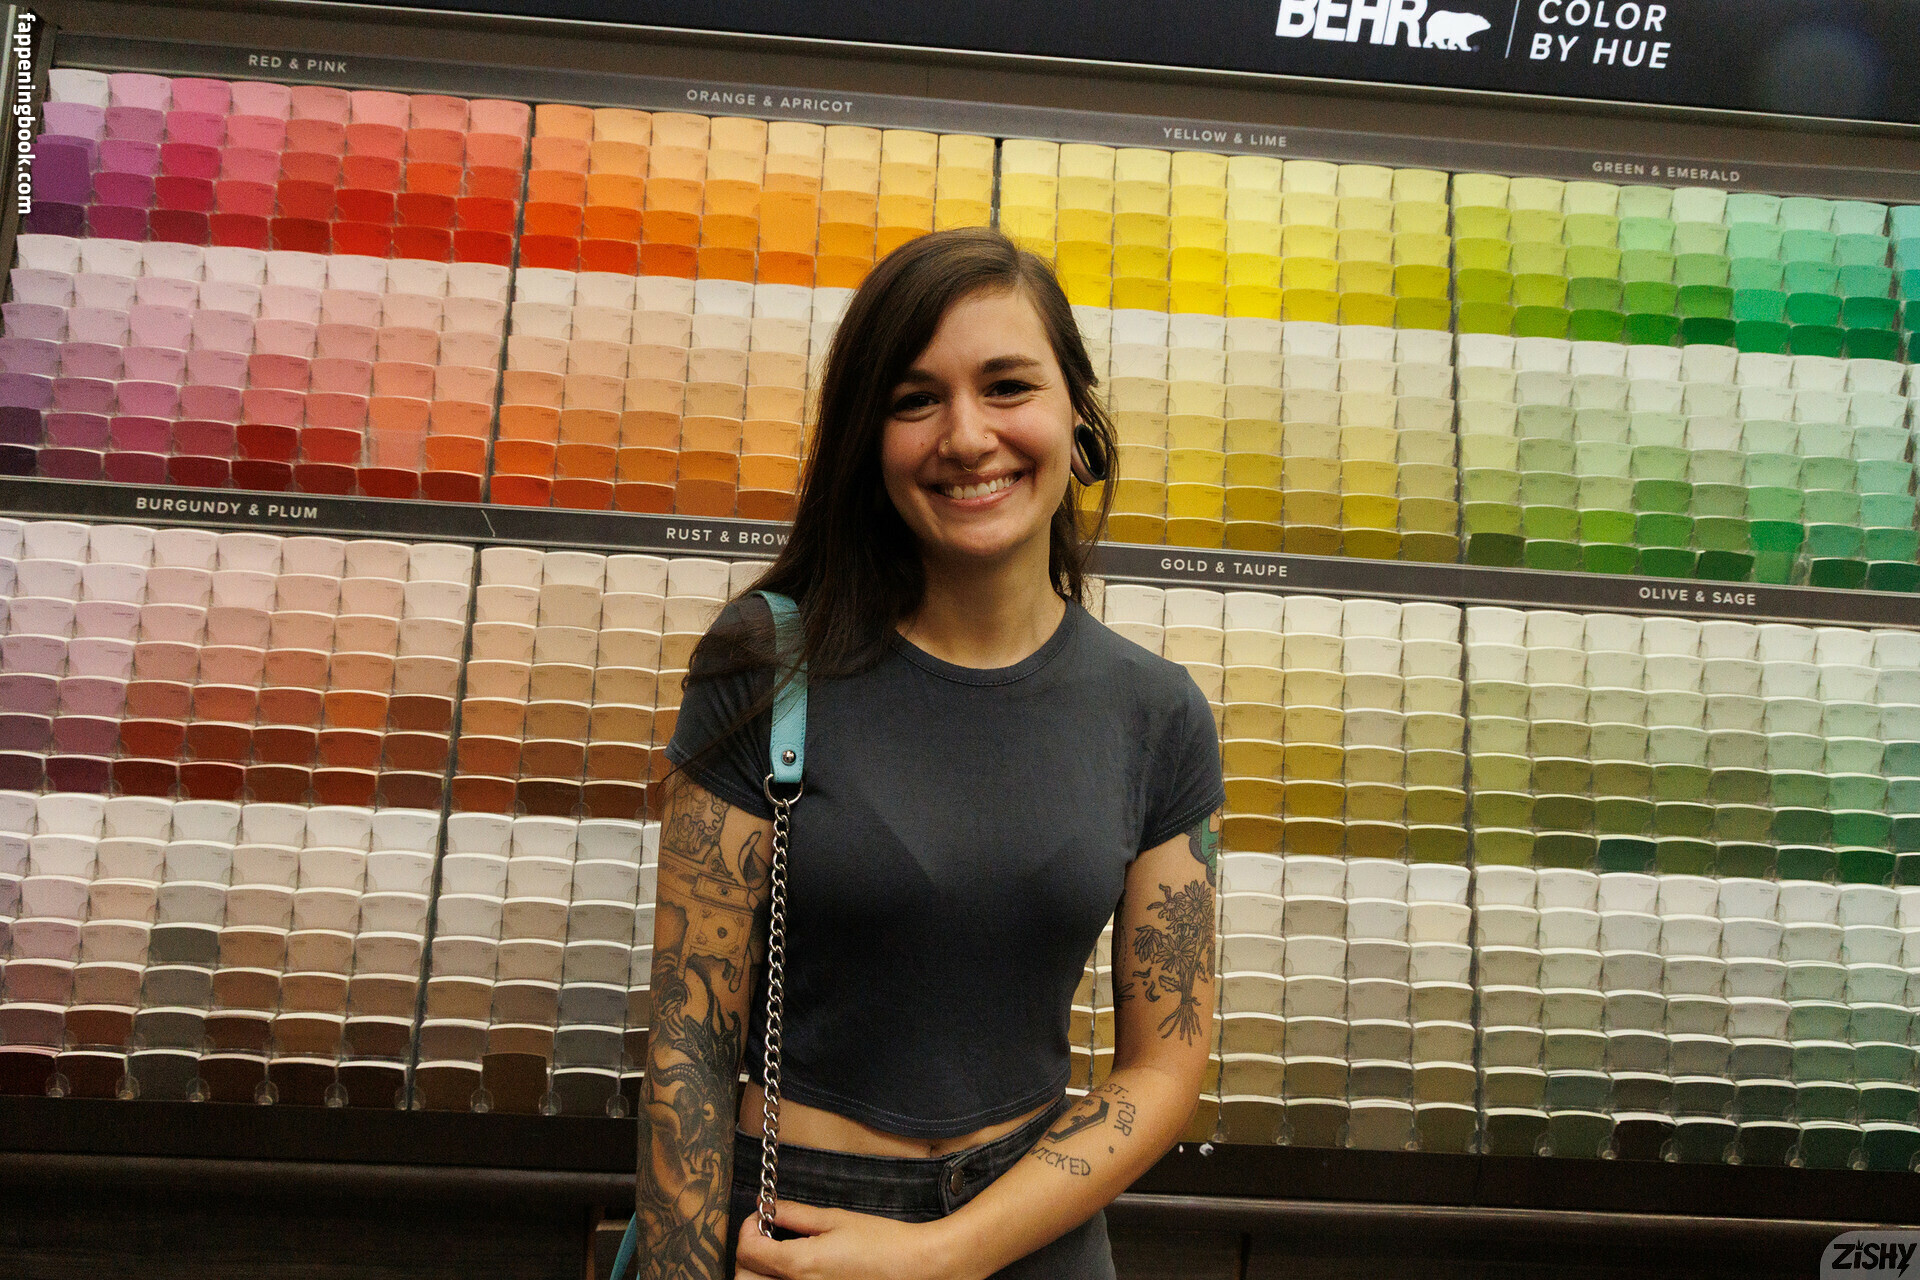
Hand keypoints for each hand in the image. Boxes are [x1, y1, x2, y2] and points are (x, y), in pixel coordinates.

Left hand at [733, 1202, 961, 1279]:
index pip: (748, 1251)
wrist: (914, 1268)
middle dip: (749, 1256)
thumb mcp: (836, 1220)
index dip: (748, 1228)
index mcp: (800, 1265)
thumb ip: (796, 1216)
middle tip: (766, 1237)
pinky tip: (796, 1271)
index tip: (761, 1217)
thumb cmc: (881, 1242)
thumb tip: (767, 1207)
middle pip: (745, 1278)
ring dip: (761, 1274)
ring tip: (780, 1256)